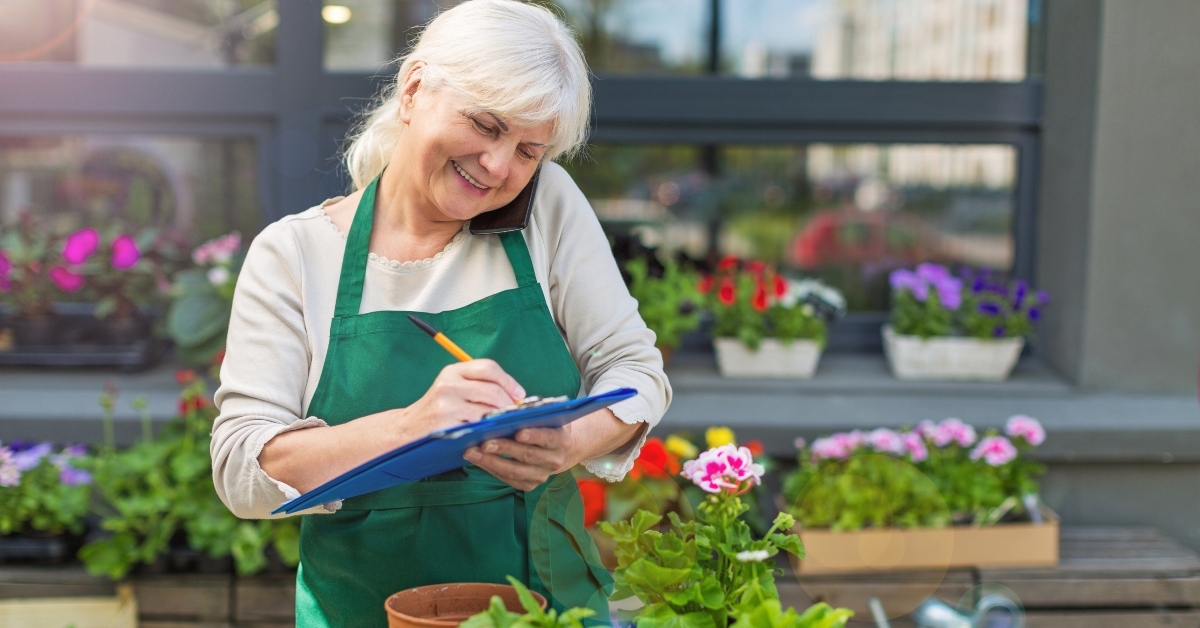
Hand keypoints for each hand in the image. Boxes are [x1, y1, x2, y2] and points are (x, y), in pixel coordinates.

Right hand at [402, 359, 524, 434]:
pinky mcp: (446, 424)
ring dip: (500, 420)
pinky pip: (478, 428)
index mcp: (452, 371)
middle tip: (515, 415)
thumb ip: (479, 387)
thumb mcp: (453, 390)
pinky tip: (490, 434)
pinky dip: (488, 432)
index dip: (509, 381)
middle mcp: (448, 384)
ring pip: (488, 411)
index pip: (488, 368)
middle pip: (492, 390)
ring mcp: (446, 404)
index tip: (519, 395)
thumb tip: (517, 397)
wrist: (407, 430)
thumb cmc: (438, 411)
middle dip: (509, 404)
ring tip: (503, 425)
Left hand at [464, 424, 579, 491]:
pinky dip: (490, 468)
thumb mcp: (544, 416)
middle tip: (484, 442)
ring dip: (491, 461)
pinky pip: (507, 479)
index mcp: (561, 440)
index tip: (518, 432)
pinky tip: (476, 459)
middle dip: (505, 448)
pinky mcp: (529, 485)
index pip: (548, 438)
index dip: (534, 436)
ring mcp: (541, 475)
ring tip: (472, 452)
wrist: (555, 449)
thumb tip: (510, 410)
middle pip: (528, 456)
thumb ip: (532, 413)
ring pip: (514, 471)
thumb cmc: (544, 425)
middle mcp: (554, 460)